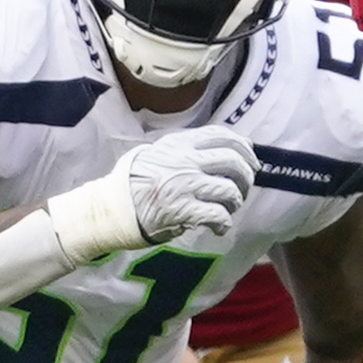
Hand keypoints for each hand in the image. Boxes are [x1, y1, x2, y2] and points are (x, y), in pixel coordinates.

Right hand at [121, 129, 260, 248]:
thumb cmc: (132, 183)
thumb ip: (182, 149)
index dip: (243, 146)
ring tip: (228, 209)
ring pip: (230, 190)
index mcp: (178, 144)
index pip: (221, 135)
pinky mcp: (184, 211)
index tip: (251, 158)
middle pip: (234, 161)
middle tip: (244, 188)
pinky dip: (224, 223)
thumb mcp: (154, 153)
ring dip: (236, 202)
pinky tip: (218, 228)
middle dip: (247, 176)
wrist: (111, 208)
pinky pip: (219, 215)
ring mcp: (185, 186)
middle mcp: (184, 161)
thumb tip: (217, 148)